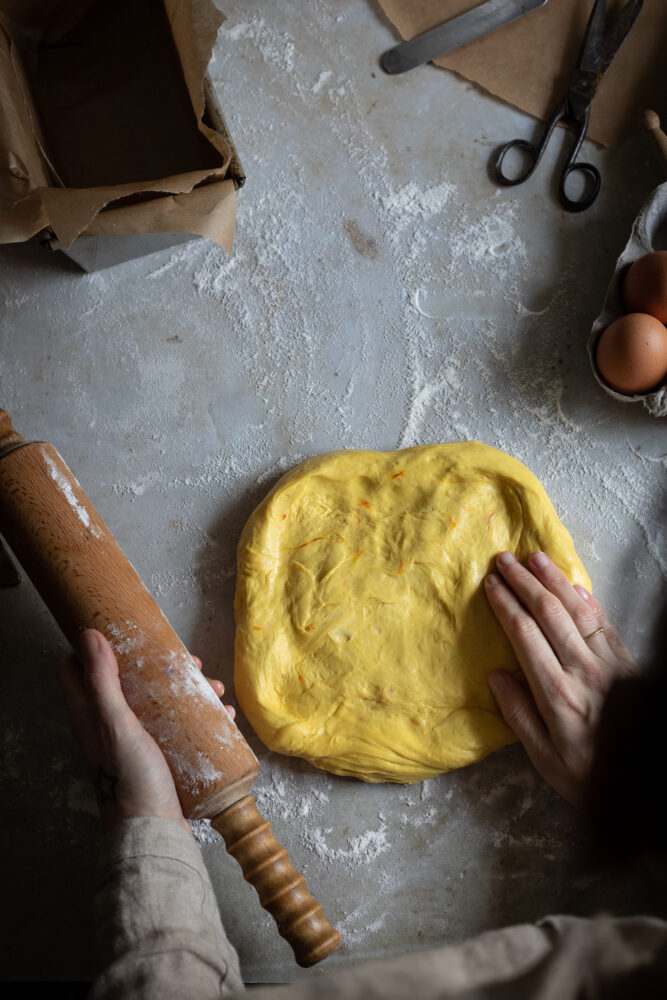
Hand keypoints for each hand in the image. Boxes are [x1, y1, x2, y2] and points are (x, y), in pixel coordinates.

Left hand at [57, 629, 235, 833]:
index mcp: (89, 715)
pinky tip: (224, 715)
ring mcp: (137, 742)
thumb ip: (103, 682)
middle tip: (188, 661)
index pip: (76, 670)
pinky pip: (181, 727)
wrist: (156, 833)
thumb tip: (89, 635)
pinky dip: (201, 716)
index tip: (123, 632)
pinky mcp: (162, 757)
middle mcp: (109, 726)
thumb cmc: (131, 780)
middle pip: (129, 681)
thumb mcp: (116, 724)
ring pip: (160, 702)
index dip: (93, 648)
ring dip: (187, 689)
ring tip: (214, 687)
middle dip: (158, 665)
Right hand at [485, 551, 637, 806]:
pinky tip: (572, 584)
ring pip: (576, 609)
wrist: (645, 779)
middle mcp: (582, 670)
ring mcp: (608, 662)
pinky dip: (585, 599)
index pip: (524, 634)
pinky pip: (603, 621)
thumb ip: (518, 715)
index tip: (490, 584)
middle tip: (503, 560)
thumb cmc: (589, 773)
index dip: (505, 605)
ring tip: (534, 558)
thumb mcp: (545, 758)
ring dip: (553, 580)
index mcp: (556, 693)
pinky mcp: (626, 660)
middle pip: (548, 613)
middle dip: (523, 582)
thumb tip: (496, 676)